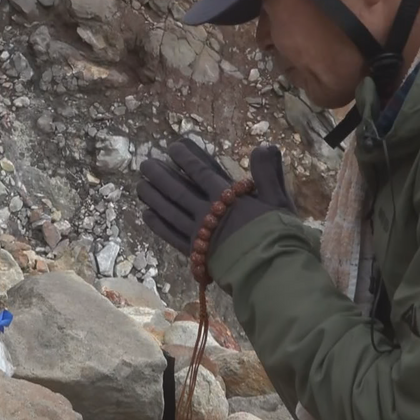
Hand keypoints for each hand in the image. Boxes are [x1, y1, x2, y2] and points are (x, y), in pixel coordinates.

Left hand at [137, 138, 293, 255]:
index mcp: (228, 199)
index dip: (186, 159)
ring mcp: (199, 235)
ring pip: (170, 212)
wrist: (272, 274)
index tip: (172, 147)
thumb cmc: (280, 238)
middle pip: (179, 191)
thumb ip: (268, 173)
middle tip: (145, 164)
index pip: (201, 173)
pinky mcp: (196, 254)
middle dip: (161, 176)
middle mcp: (208, 214)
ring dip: (154, 197)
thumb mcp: (279, 202)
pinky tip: (147, 215)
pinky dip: (158, 226)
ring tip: (140, 185)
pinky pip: (172, 236)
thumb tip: (264, 145)